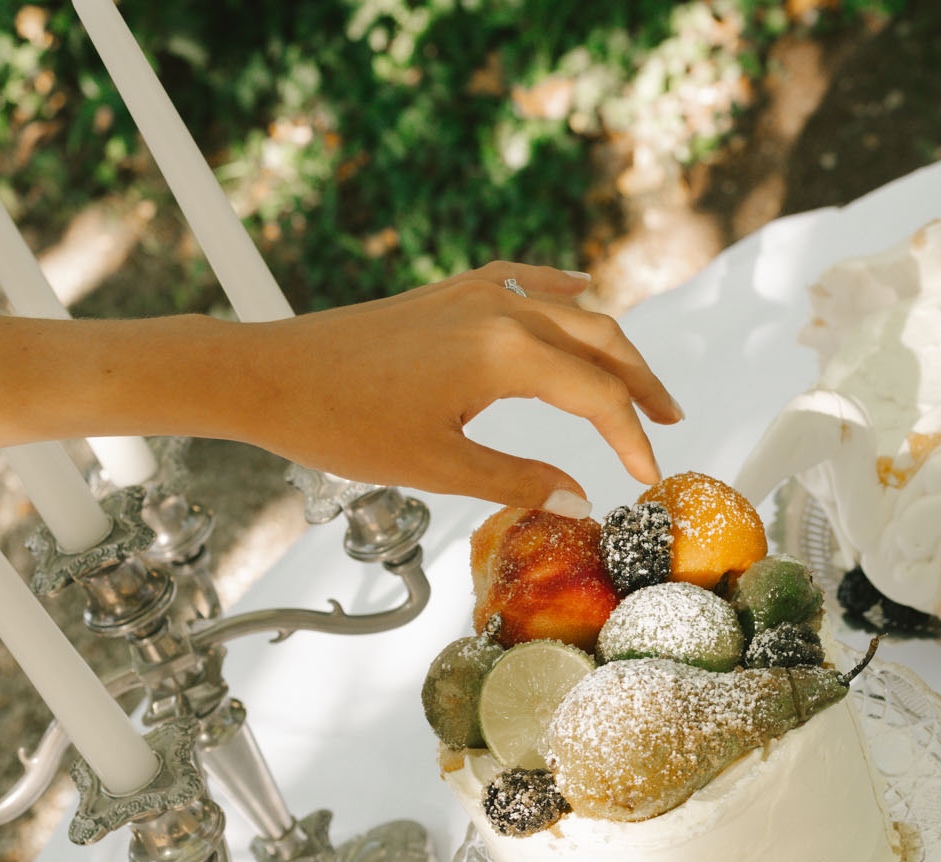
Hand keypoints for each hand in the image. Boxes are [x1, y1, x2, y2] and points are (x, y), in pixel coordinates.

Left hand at [243, 261, 681, 508]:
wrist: (270, 374)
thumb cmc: (342, 422)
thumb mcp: (438, 466)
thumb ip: (518, 481)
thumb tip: (575, 499)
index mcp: (503, 353)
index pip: (597, 396)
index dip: (631, 440)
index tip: (645, 477)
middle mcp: (499, 309)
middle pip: (601, 341)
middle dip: (642, 384)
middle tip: (670, 422)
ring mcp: (474, 292)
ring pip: (571, 311)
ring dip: (612, 347)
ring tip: (639, 383)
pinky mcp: (451, 291)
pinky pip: (527, 281)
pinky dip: (563, 293)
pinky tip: (580, 291)